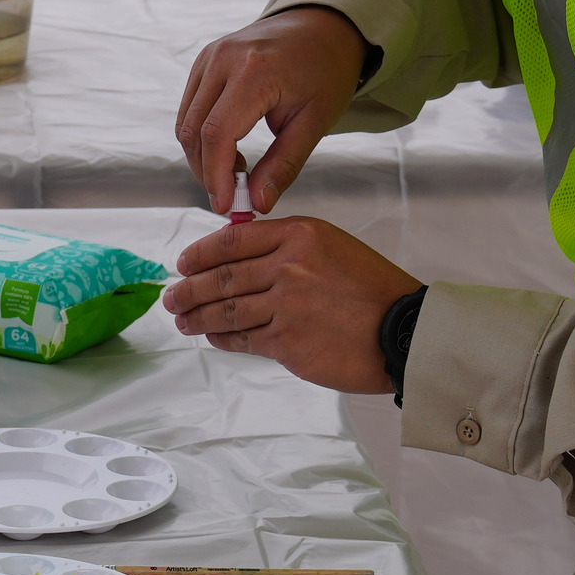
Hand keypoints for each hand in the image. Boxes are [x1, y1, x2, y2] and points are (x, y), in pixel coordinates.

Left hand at [163, 214, 417, 393]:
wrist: (403, 331)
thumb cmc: (371, 292)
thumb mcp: (333, 248)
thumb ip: (288, 247)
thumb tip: (239, 258)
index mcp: (300, 234)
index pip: (233, 239)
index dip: (200, 253)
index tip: (184, 263)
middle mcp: (289, 265)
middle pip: (222, 276)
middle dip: (189, 289)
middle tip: (172, 297)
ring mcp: (285, 304)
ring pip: (226, 309)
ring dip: (198, 317)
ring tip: (182, 321)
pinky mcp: (286, 340)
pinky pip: (242, 338)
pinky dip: (222, 338)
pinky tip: (213, 337)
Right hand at [175, 6, 366, 213]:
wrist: (324, 26)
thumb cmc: (326, 71)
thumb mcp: (315, 122)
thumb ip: (284, 165)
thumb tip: (258, 203)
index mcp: (255, 72)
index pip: (217, 134)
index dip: (215, 176)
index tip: (226, 205)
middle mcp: (224, 59)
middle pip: (193, 130)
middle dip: (207, 171)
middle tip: (233, 196)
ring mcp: (210, 56)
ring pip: (186, 121)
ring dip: (202, 156)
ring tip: (236, 172)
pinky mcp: (205, 59)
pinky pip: (191, 107)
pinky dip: (202, 135)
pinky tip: (230, 149)